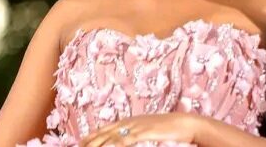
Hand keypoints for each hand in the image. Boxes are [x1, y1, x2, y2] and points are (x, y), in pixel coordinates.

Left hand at [79, 113, 198, 146]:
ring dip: (98, 144)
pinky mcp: (143, 132)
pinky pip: (124, 140)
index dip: (91, 136)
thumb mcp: (149, 129)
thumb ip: (136, 133)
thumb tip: (128, 138)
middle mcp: (130, 122)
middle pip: (104, 133)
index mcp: (130, 120)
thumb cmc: (169, 128)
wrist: (185, 123)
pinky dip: (114, 145)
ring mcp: (136, 126)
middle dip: (90, 141)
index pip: (105, 128)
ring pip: (110, 137)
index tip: (80, 143)